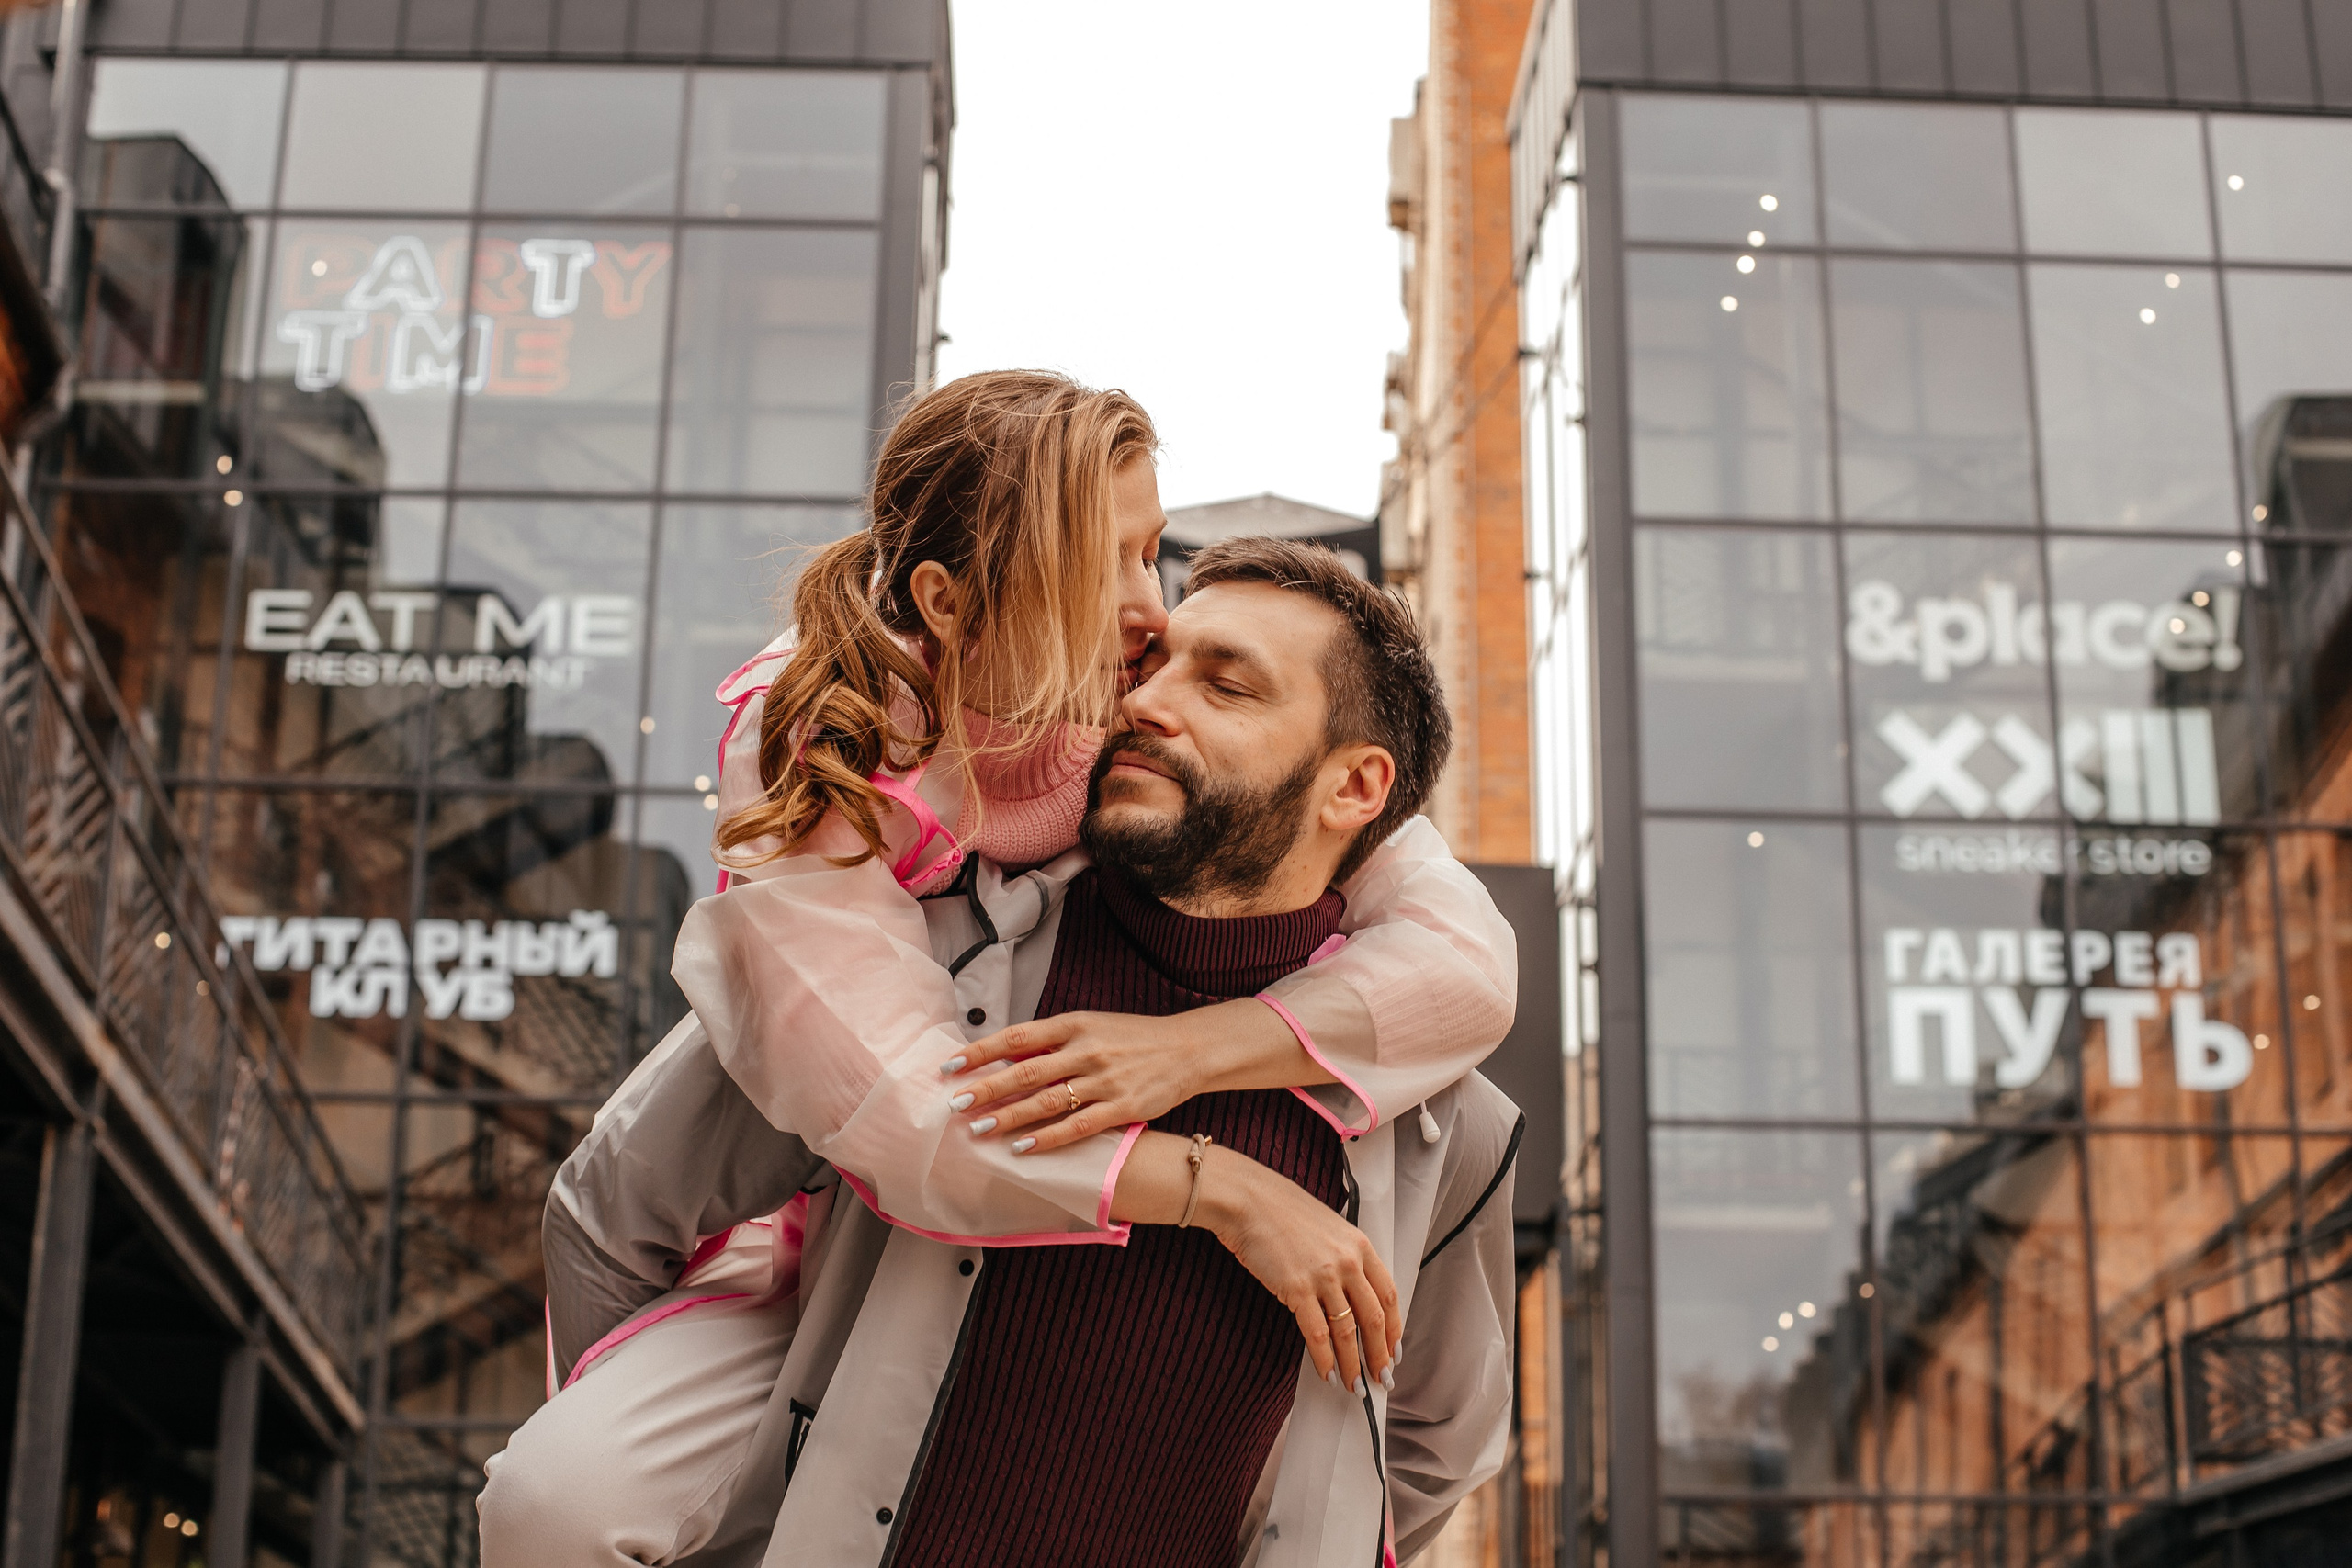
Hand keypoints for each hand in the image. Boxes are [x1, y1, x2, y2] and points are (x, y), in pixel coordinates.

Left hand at [944, 1010, 1209, 1152]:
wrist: (1188, 1049)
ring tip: (979, 1128)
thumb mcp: (1092, 1026)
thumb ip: (1052, 1041)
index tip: (951, 1066)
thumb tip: (1005, 1055)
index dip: (981, 1052)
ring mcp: (1104, 1080)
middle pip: (1026, 1071)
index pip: (1017, 1037)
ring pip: (1046, 1101)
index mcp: (1074, 1024)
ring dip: (1010, 1116)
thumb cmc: (1132, 1038)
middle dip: (987, 1088)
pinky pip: (1077, 1126)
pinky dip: (1047, 1138)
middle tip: (956, 1103)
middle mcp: (1086, 1050)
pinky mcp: (1122, 1107)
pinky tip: (1022, 1147)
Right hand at [1196, 1148, 1400, 1393]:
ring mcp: (1324, 1277)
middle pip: (1374, 1319)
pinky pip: (1317, 1334)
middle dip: (1379, 1354)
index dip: (1394, 1328)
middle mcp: (1348, 1262)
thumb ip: (1344, 1256)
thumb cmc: (1281, 1209)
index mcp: (1360, 1245)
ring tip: (1354, 1385)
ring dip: (1353, 1364)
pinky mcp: (1297, 1289)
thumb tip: (1350, 1292)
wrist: (1247, 1199)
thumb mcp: (1327, 1226)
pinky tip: (1326, 1372)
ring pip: (1348, 1332)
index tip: (1393, 1349)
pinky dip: (1324, 1358)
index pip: (1389, 1295)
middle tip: (1380, 1378)